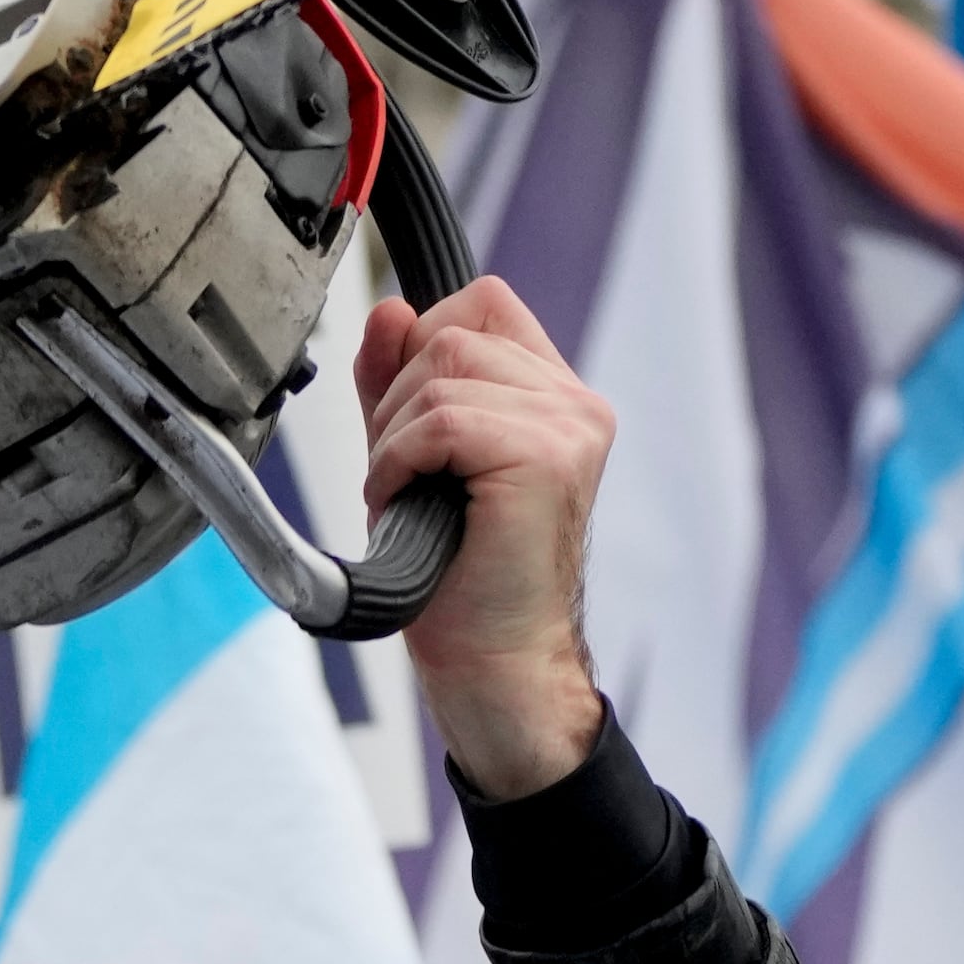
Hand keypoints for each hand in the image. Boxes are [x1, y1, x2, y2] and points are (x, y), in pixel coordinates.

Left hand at [354, 279, 614, 798]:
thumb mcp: (412, 455)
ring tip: (407, 495)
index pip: (483, 302)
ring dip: (396, 435)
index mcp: (554, 396)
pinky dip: (400, 460)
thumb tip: (389, 311)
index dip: (423, 343)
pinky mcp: (545, 457)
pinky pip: (440, 419)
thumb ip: (398, 381)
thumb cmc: (456, 574)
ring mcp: (568, 427)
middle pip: (452, 329)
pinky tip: (406, 504)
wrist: (492, 661)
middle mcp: (574, 404)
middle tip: (402, 473)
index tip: (403, 417)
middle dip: (398, 397)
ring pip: (442, 369)